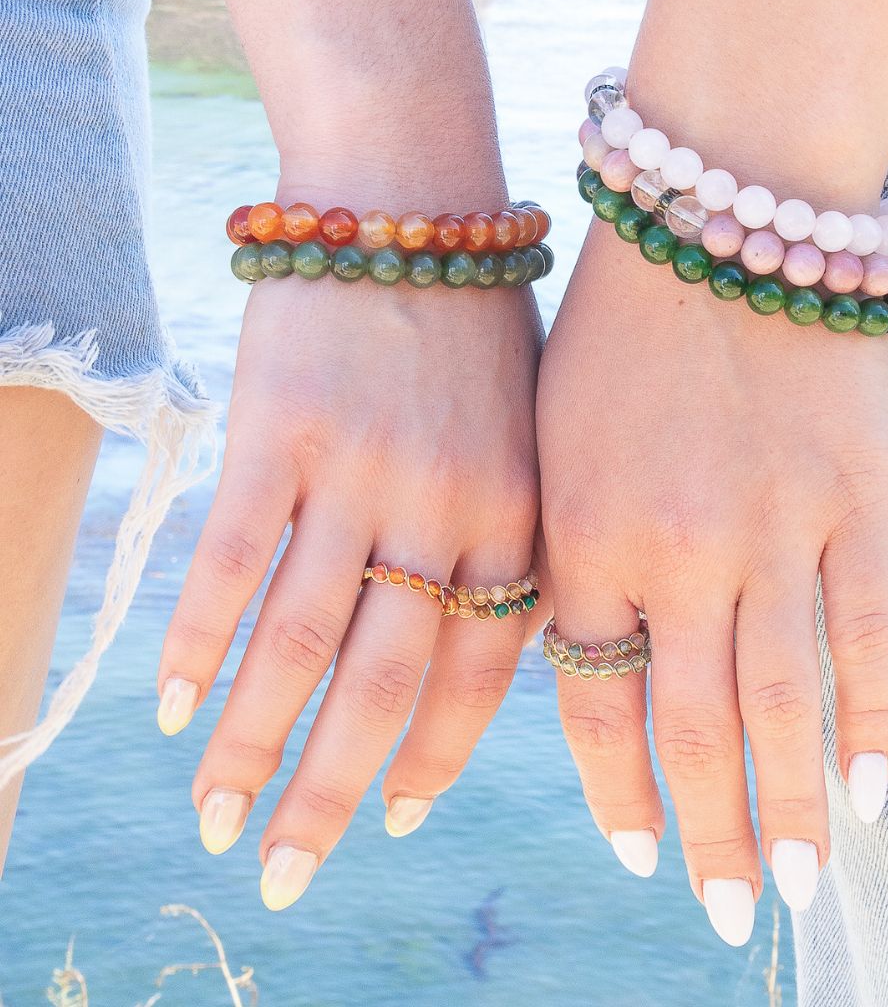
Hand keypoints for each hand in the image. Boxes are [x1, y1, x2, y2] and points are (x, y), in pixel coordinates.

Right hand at [157, 218, 544, 908]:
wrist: (414, 198)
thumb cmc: (478, 325)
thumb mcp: (530, 438)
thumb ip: (504, 542)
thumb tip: (462, 649)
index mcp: (520, 522)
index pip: (479, 681)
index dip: (434, 762)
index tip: (394, 818)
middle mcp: (447, 511)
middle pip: (385, 689)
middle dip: (333, 794)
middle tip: (286, 877)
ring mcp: (361, 472)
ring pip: (299, 642)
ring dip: (251, 743)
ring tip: (216, 819)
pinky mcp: (281, 430)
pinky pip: (231, 560)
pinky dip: (198, 641)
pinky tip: (170, 709)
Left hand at [537, 223, 887, 943]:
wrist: (718, 212)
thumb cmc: (616, 324)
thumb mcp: (551, 439)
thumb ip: (562, 550)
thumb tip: (582, 653)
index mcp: (579, 535)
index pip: (591, 703)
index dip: (613, 791)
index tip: (634, 850)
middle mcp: (672, 550)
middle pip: (689, 731)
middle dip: (708, 837)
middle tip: (729, 912)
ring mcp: (773, 527)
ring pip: (782, 705)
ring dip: (792, 808)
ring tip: (800, 883)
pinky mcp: (858, 498)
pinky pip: (870, 637)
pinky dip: (875, 721)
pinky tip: (872, 787)